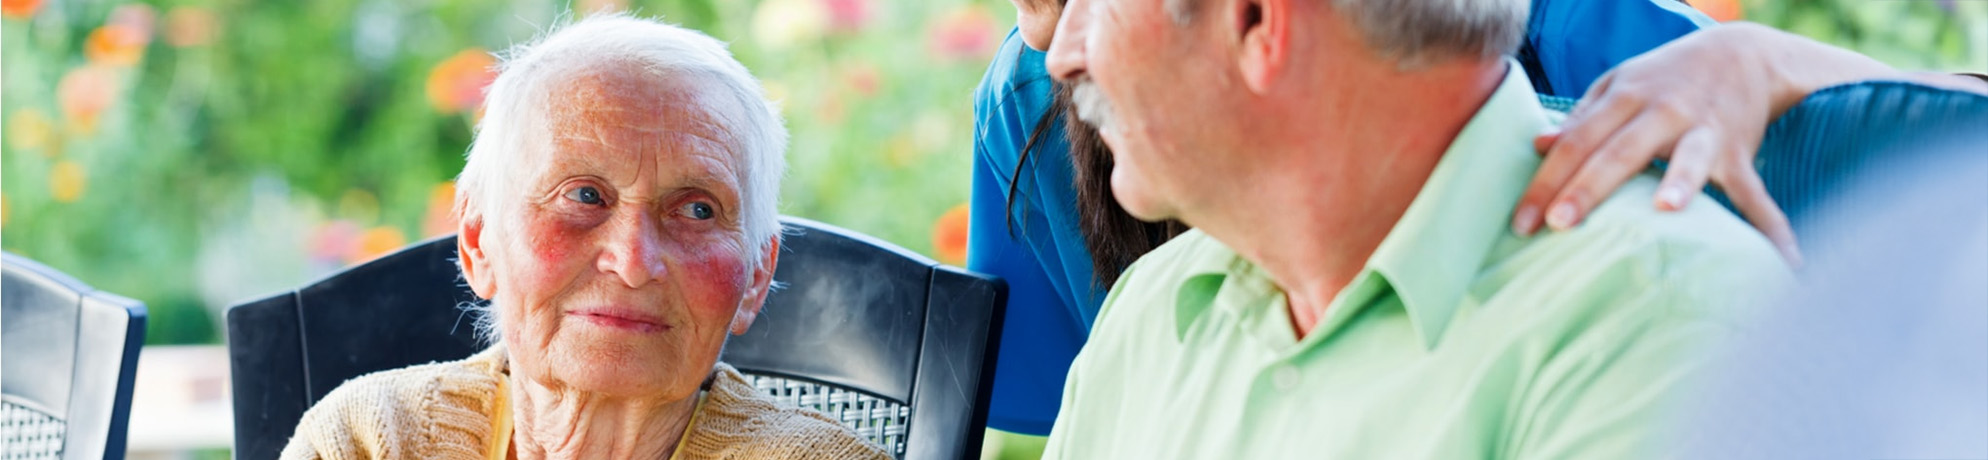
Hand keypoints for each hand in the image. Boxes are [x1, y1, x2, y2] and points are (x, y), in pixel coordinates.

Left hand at [1511, 23, 1801, 265]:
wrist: (1742, 52)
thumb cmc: (1665, 77)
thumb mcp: (1618, 85)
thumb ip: (1580, 117)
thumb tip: (1538, 145)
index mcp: (1625, 97)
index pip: (1577, 141)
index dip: (1548, 179)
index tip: (1524, 220)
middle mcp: (1663, 111)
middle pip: (1618, 152)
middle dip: (1587, 189)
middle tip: (1558, 225)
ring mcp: (1705, 131)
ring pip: (1688, 158)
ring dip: (1681, 182)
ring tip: (1667, 210)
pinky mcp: (1740, 151)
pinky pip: (1755, 193)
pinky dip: (1771, 226)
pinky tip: (1787, 261)